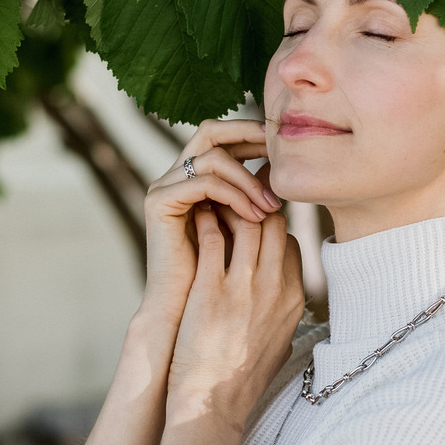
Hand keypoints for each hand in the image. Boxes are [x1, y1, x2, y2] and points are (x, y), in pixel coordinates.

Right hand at [139, 118, 281, 329]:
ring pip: (213, 157)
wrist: (183, 312)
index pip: (223, 138)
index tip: (285, 145)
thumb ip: (254, 198)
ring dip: (248, 179)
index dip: (252, 134)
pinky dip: (233, 194)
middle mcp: (176, 177)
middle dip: (248, 134)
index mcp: (194, 178)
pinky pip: (202, 183)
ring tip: (270, 206)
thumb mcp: (244, 228)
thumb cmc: (218, 277)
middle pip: (210, 131)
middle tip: (279, 150)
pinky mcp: (159, 202)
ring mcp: (164, 187)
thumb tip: (284, 173)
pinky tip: (254, 215)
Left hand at [166, 204, 304, 433]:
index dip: (269, 224)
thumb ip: (289, 319)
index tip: (250, 217)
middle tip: (231, 196)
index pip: (290, 241)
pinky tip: (196, 216)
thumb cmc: (242, 379)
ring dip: (228, 207)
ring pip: (245, 222)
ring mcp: (244, 286)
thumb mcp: (281, 345)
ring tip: (213, 200)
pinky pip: (213, 238)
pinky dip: (206, 221)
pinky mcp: (211, 289)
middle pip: (272, 223)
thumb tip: (294, 309)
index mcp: (294, 298)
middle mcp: (275, 287)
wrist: (212, 404)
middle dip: (252, 204)